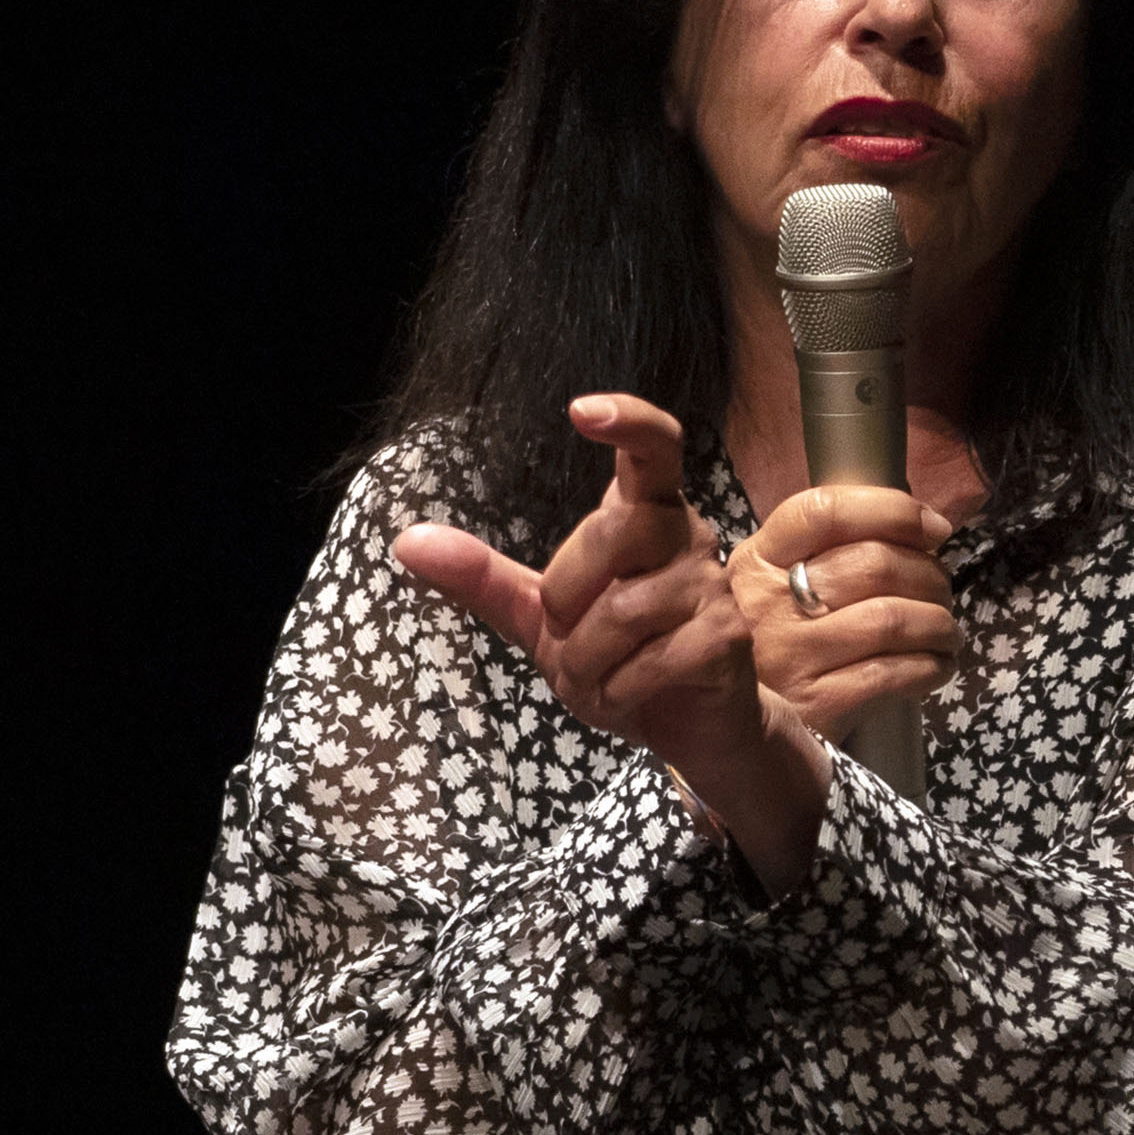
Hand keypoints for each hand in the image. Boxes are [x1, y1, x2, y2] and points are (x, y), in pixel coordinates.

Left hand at [387, 398, 820, 890]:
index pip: (652, 444)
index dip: (626, 420)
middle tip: (568, 634)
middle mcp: (685, 533)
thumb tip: (406, 542)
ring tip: (597, 678)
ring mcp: (711, 583)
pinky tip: (626, 695)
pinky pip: (655, 660)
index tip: (582, 411)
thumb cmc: (617, 654)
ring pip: (625, 608)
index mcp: (641, 511)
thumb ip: (482, 578)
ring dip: (587, 661)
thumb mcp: (539, 617)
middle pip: (613, 531)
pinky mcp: (727, 635)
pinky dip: (621, 690)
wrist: (686, 723)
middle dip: (566, 597)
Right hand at [731, 477, 963, 759]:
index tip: (936, 528)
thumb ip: (822, 550)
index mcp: (756, 561)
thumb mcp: (771, 586)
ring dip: (939, 623)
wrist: (733, 727)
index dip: (892, 511)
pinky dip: (932, 666)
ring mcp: (790, 655)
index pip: (825, 511)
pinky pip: (894, 674)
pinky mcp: (816, 704)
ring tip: (945, 631)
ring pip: (892, 618)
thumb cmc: (772, 642)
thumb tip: (917, 529)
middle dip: (929, 575)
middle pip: (873, 564)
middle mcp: (767, 604)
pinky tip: (937, 665)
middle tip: (942, 593)